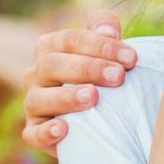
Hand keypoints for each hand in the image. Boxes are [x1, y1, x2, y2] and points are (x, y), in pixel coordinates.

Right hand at [22, 10, 134, 154]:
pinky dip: (46, 132)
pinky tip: (63, 130)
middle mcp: (36, 74)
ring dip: (66, 97)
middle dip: (87, 69)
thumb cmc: (102, 76)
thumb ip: (106, 30)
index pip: (70, 39)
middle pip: (52, 65)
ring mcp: (33, 103)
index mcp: (50, 48)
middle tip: (118, 76)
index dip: (100, 46)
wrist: (98, 117)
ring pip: (38, 99)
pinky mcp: (34, 132)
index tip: (131, 58)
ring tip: (93, 97)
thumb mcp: (106, 50)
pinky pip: (32, 134)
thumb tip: (109, 30)